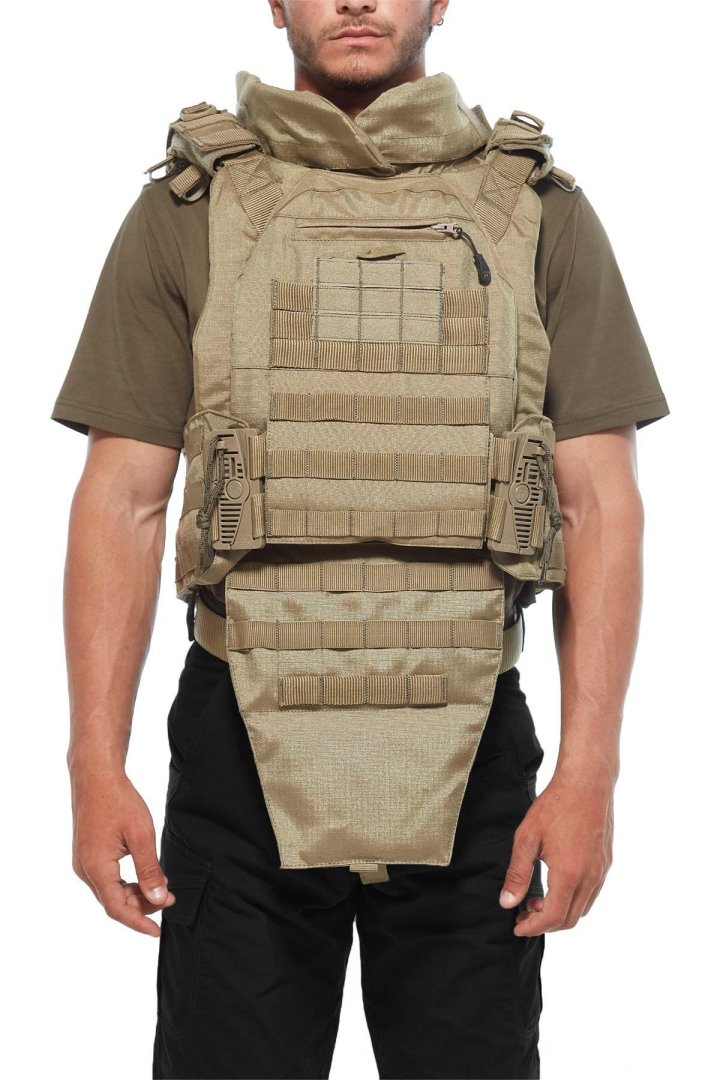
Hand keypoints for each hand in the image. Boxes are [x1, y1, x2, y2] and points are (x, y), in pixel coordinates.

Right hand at [70, 767, 174, 936]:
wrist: (96, 776)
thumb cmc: (118, 800)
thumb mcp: (141, 835)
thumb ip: (149, 869)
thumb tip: (157, 898)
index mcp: (96, 868)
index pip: (117, 909)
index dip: (139, 922)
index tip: (158, 931)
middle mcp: (84, 869)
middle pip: (113, 902)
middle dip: (141, 906)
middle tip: (170, 898)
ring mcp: (83, 862)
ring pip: (109, 891)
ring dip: (134, 895)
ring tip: (160, 888)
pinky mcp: (87, 854)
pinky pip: (106, 879)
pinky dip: (125, 883)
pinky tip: (143, 876)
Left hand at [498, 766, 613, 934]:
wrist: (587, 782)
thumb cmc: (555, 806)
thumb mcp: (527, 838)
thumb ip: (517, 873)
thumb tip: (508, 902)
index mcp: (569, 875)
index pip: (553, 918)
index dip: (533, 927)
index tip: (517, 926)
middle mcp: (590, 878)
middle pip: (570, 919)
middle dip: (545, 923)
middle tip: (524, 912)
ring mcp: (601, 870)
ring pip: (583, 908)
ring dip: (560, 911)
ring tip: (537, 897)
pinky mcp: (606, 861)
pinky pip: (591, 893)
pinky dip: (574, 899)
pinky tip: (557, 882)